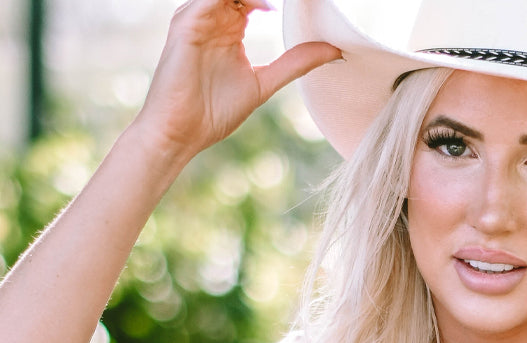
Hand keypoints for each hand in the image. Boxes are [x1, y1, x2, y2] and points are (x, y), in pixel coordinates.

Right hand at [133, 0, 341, 163]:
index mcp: (229, 26)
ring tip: (280, 2)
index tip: (309, 3)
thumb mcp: (264, 83)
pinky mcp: (186, 23)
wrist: (179, 133)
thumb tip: (334, 51)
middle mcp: (212, 16)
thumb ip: (295, 64)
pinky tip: (265, 6)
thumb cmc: (214, 112)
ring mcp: (197, 16)